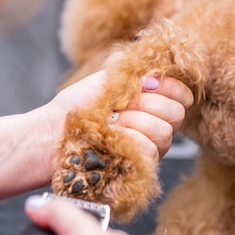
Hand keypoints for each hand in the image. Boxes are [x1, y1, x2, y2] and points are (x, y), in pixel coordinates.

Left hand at [47, 71, 193, 158]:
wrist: (52, 133)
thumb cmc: (76, 108)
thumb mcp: (107, 80)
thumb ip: (136, 72)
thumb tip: (159, 67)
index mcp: (150, 104)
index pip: (182, 95)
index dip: (171, 87)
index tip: (147, 84)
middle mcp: (154, 127)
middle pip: (177, 114)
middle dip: (150, 104)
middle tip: (121, 106)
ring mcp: (148, 148)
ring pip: (165, 132)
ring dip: (137, 122)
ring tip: (113, 122)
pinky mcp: (138, 168)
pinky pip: (151, 151)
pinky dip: (130, 140)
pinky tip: (113, 137)